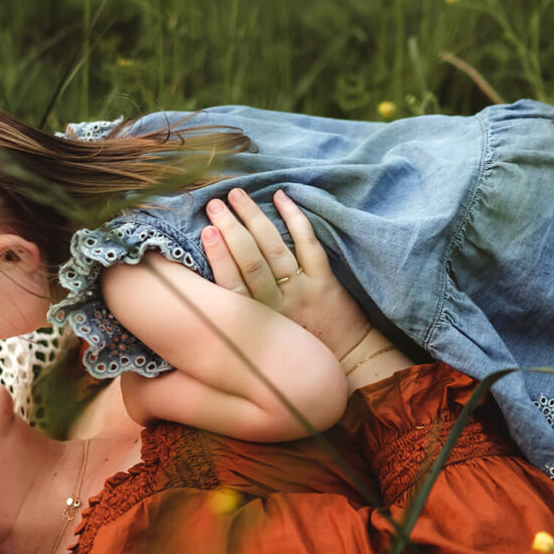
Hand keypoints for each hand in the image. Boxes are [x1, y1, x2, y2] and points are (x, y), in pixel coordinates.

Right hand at [200, 188, 374, 360]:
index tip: (206, 232)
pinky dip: (294, 218)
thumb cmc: (296, 345)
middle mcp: (277, 304)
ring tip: (236, 195)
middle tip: (213, 204)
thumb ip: (239, 311)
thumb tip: (208, 277)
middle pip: (250, 261)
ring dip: (254, 217)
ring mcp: (301, 290)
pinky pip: (307, 244)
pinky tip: (281, 197)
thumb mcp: (260, 335)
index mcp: (255, 318)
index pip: (231, 285)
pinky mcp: (324, 281)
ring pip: (274, 248)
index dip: (218, 257)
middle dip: (230, 229)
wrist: (347, 358)